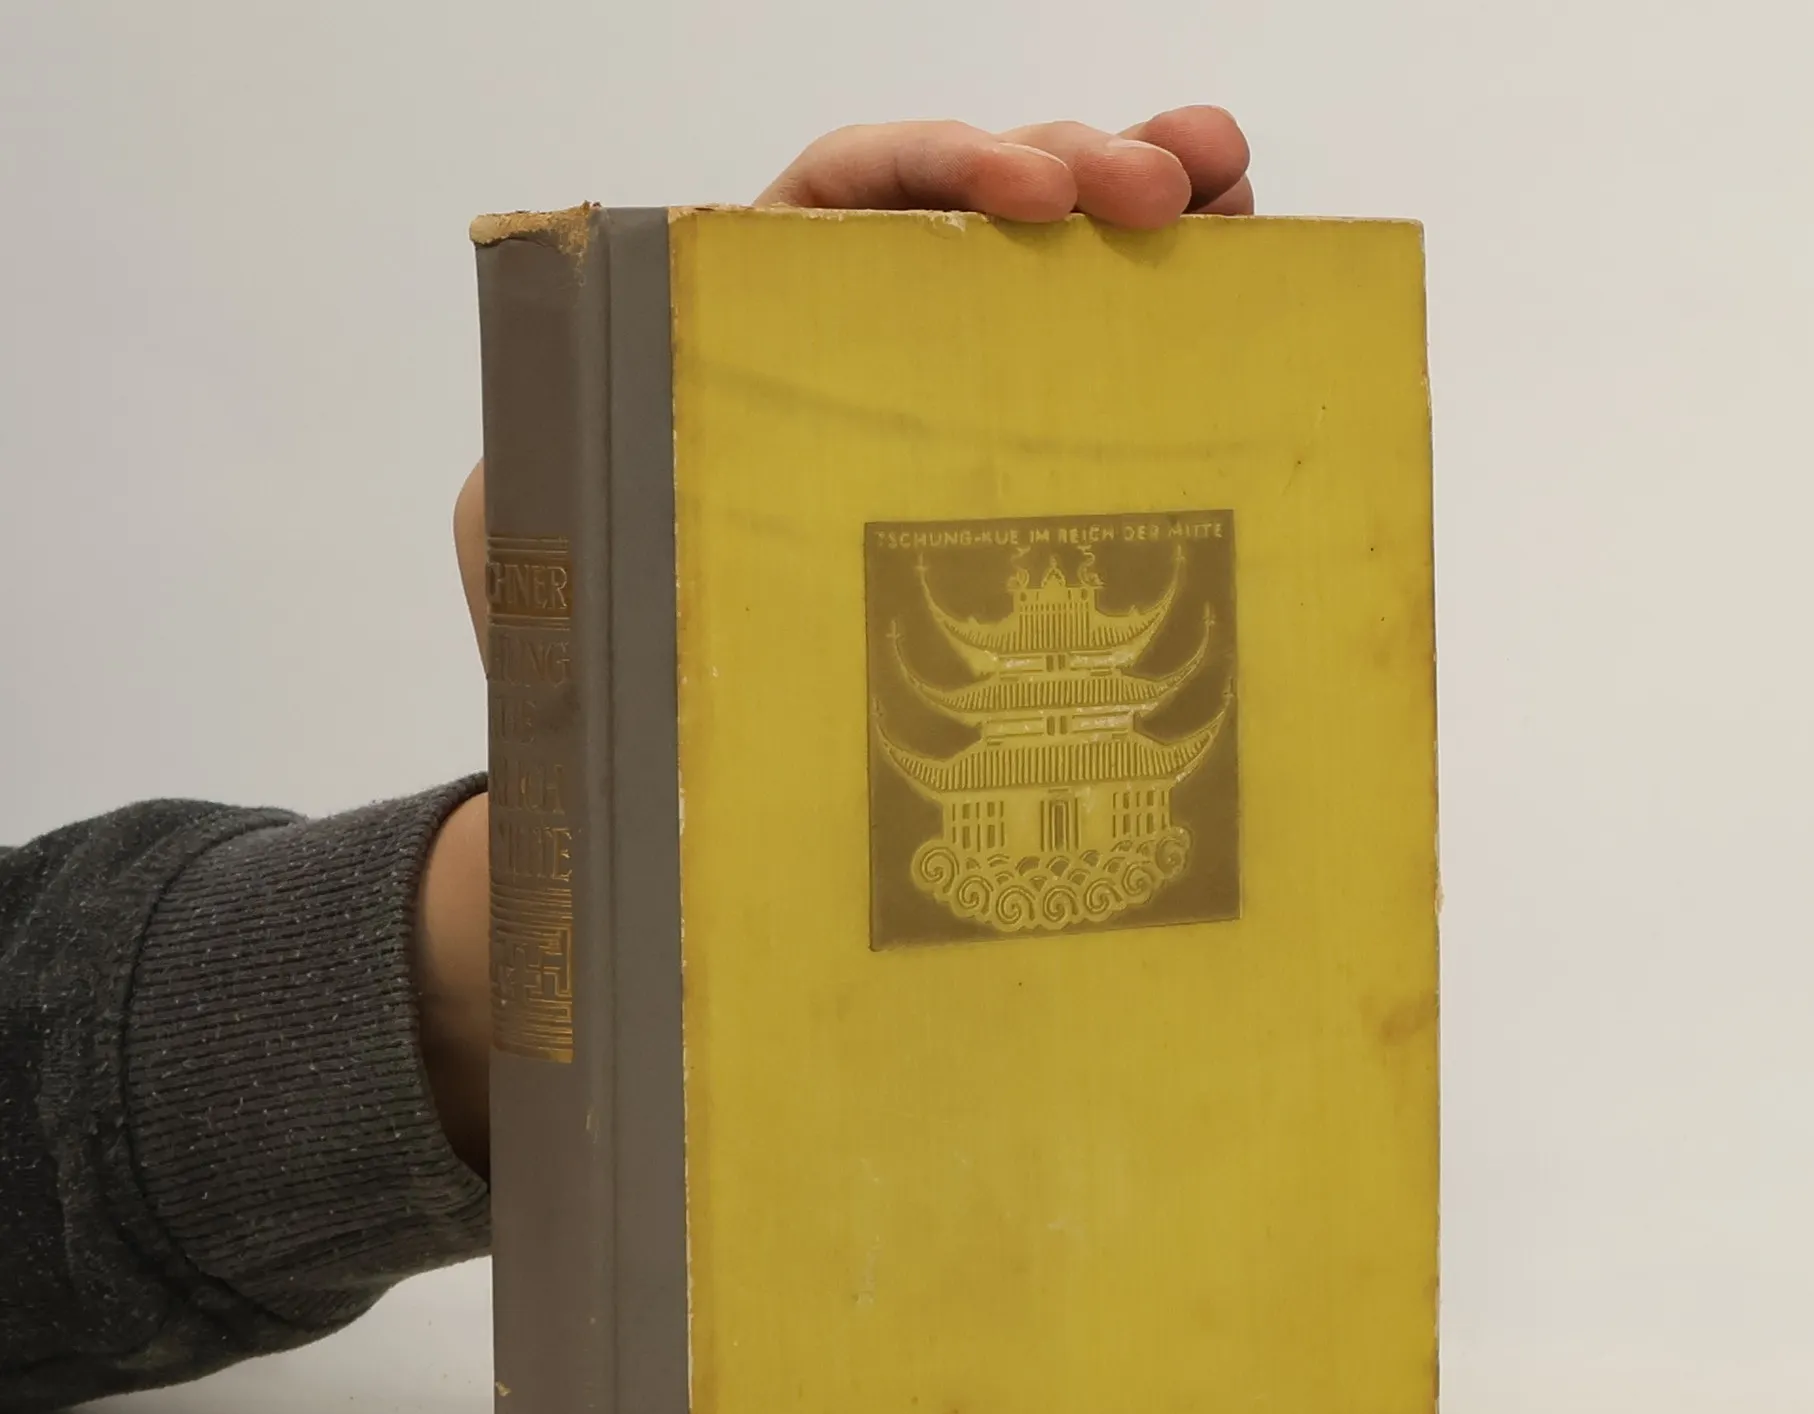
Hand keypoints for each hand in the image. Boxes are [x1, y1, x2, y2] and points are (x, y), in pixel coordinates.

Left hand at [428, 108, 1253, 1172]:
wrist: (664, 798)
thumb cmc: (597, 676)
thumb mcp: (535, 565)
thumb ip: (532, 477)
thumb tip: (564, 436)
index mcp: (736, 331)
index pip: (839, 203)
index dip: (937, 171)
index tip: (1031, 200)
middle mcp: (844, 353)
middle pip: (963, 214)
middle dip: (1068, 169)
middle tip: (1162, 192)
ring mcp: (932, 417)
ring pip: (1042, 275)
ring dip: (1141, 199)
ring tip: (1222, 180)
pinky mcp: (995, 496)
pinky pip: (1084, 383)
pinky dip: (1162, 317)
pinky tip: (1234, 269)